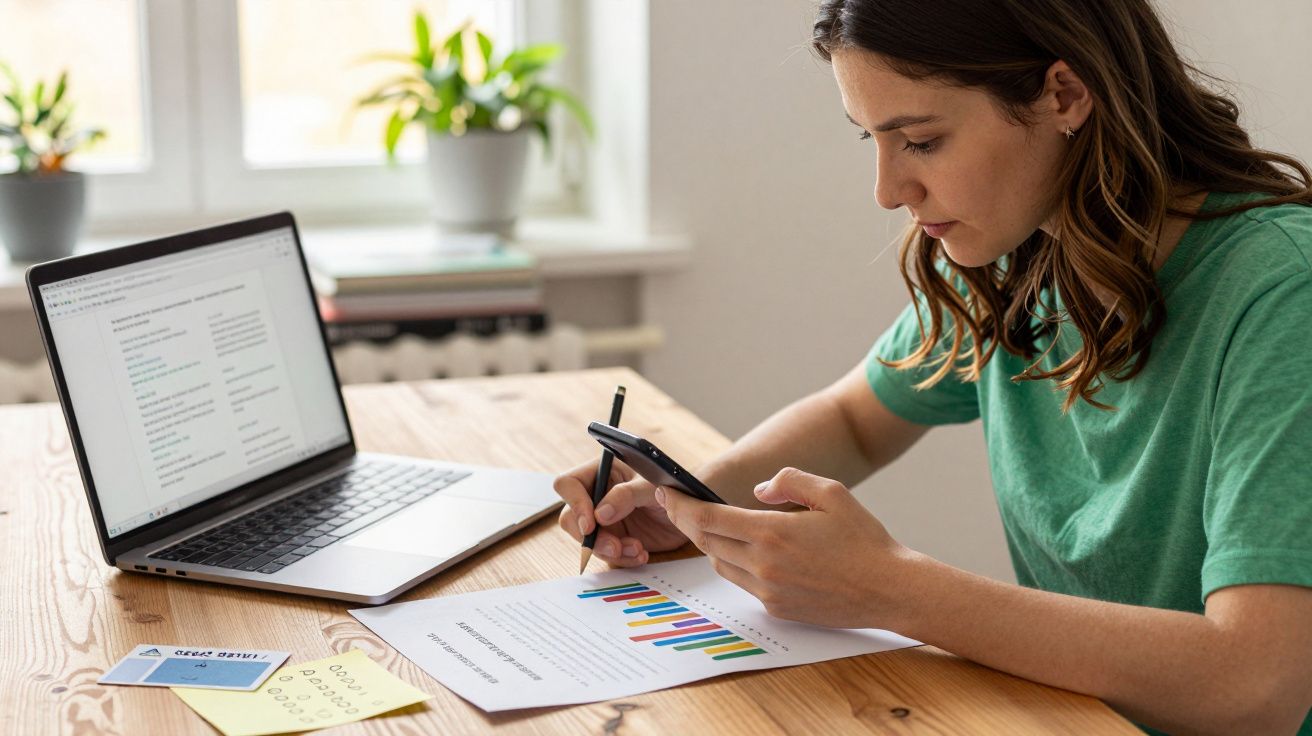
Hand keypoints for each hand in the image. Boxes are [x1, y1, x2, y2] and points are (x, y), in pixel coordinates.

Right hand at [553, 457, 689, 567]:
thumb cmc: (674, 484)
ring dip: (610, 550)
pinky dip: (623, 558)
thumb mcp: (652, 485)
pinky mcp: (616, 539)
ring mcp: (605, 520)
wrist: (694, 509)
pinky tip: (642, 553)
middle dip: (592, 537)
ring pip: (589, 541)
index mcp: (602, 471)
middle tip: (615, 546)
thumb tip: (600, 514)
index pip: (569, 484)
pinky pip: (607, 554)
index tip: (591, 525)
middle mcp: (598, 495)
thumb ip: (626, 495)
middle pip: (572, 518)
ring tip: (637, 549)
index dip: (575, 504)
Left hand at [655, 466, 914, 628]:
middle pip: (706, 541)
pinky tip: (746, 550)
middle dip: (687, 521)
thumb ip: (789, 481)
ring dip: (711, 543)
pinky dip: (735, 564)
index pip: (708, 518)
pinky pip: (741, 582)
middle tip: (676, 504)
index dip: (681, 505)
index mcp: (772, 532)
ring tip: (715, 524)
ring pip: (720, 563)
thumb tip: (758, 491)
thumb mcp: (831, 492)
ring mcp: (767, 591)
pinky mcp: (776, 608)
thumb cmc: (863, 538)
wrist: (888, 588)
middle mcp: (763, 564)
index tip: (666, 493)